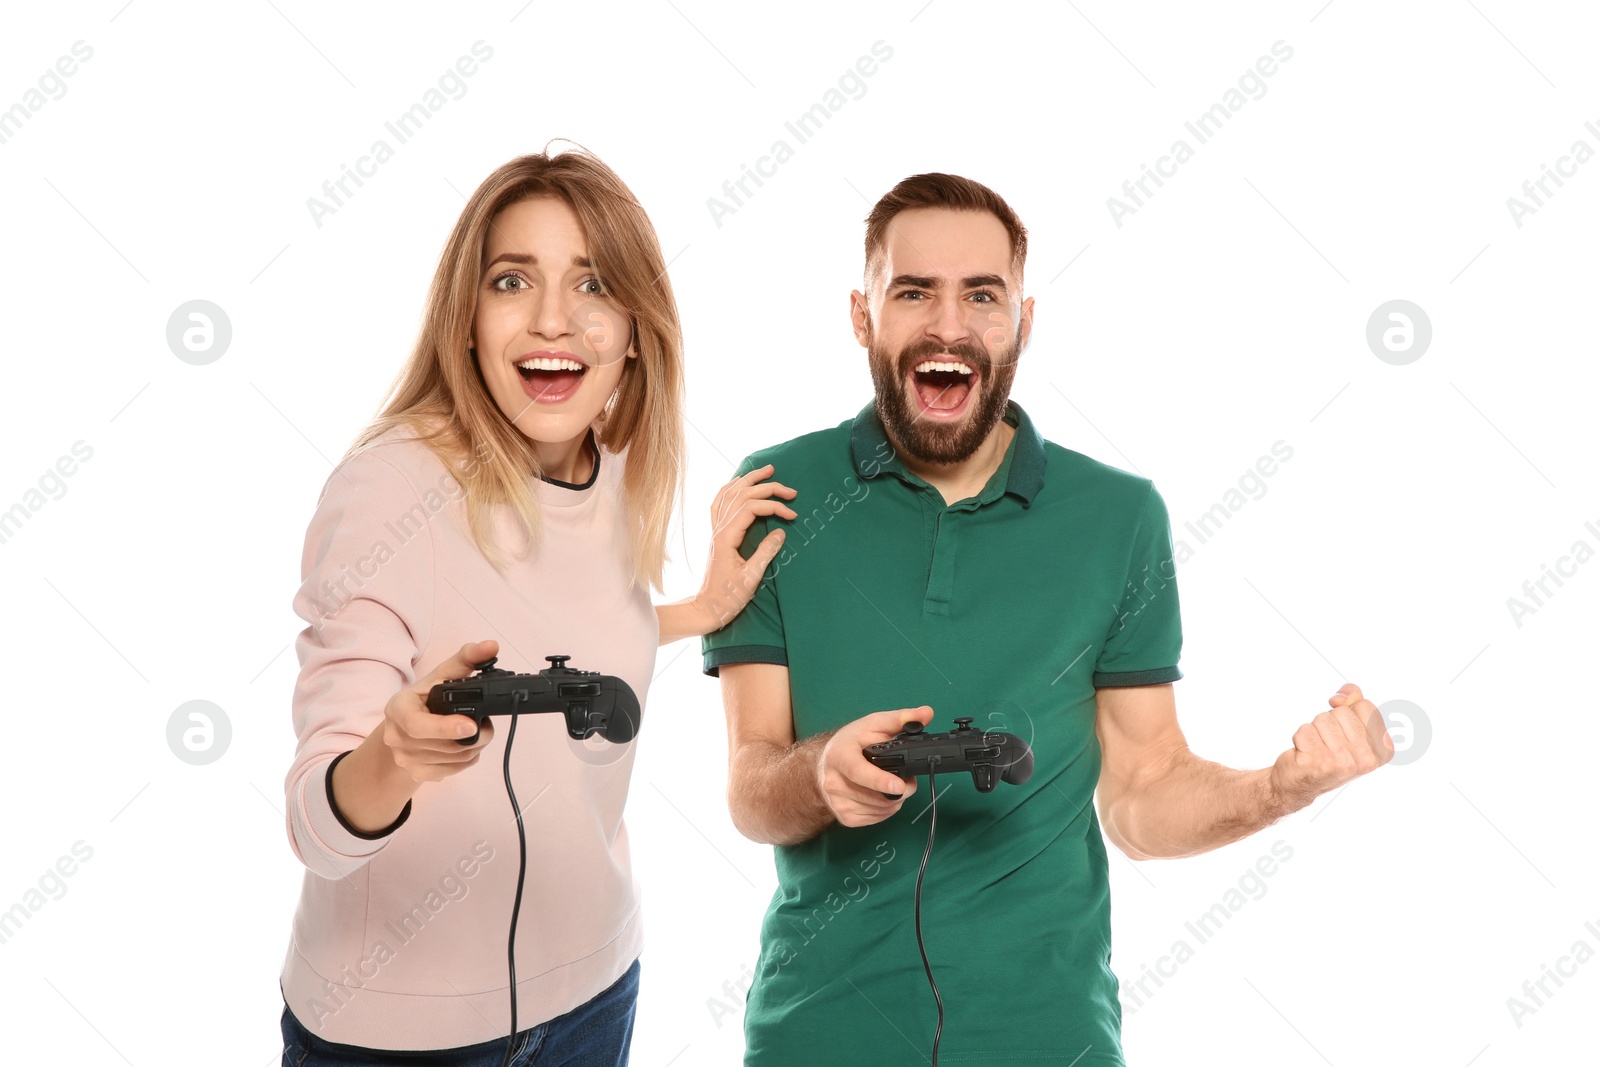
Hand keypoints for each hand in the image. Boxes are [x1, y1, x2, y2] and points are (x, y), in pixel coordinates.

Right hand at [380, 639, 498, 782]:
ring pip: (456, 758)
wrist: (403, 729)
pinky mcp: (418, 774)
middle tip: (486, 722)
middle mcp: (396, 737)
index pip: (417, 725)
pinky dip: (469, 758)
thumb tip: (491, 646)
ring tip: (476, 731)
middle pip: (446, 744)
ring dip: (476, 745)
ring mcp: (406, 759)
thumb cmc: (424, 699)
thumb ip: (466, 659)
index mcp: (397, 708)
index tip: (471, 724)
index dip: (446, 727)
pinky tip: (466, 744)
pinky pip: (456, 769)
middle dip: (476, 734)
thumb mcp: (440, 676)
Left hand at [696, 464, 797, 631]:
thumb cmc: (727, 598)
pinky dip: (731, 489)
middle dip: (767, 488)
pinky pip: (720, 503)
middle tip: (791, 490)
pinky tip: (740, 484)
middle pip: (742, 496)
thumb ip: (765, 553)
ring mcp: (715, 530)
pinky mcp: (716, 534)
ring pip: (729, 494)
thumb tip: (781, 532)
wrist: (705, 608)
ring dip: (748, 480)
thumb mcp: (750, 579)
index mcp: (727, 537)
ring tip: (766, 470)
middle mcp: (719, 529)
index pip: (752, 509)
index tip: (793, 517)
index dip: (774, 508)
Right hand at [816, 705, 934, 826]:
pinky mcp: (845, 818)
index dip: (880, 781)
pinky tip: (884, 795)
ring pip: (881, 809)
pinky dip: (887, 809)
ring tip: (894, 784)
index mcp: (839, 756)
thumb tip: (926, 713)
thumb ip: (900, 719)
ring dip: (896, 799)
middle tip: (908, 778)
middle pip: (876, 796)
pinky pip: (877, 818)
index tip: (899, 785)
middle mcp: (834, 782)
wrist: (825, 764)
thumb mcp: (873, 724)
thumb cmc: (850, 743)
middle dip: (901, 789)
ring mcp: (838, 804)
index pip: (858, 772)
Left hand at [1269, 683, 1393, 811]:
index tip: (1344, 731)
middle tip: (1329, 743)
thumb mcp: (1351, 727)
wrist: (1300, 783)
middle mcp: (1366, 759)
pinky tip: (1305, 754)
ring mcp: (1342, 762)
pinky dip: (1301, 737)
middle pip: (1342, 712)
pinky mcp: (1318, 762)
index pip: (1365, 705)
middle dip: (1330, 722)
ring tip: (1317, 748)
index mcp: (1383, 750)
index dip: (1349, 711)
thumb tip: (1341, 697)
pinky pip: (1304, 729)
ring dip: (1315, 730)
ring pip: (1322, 719)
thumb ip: (1354, 702)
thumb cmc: (1329, 752)